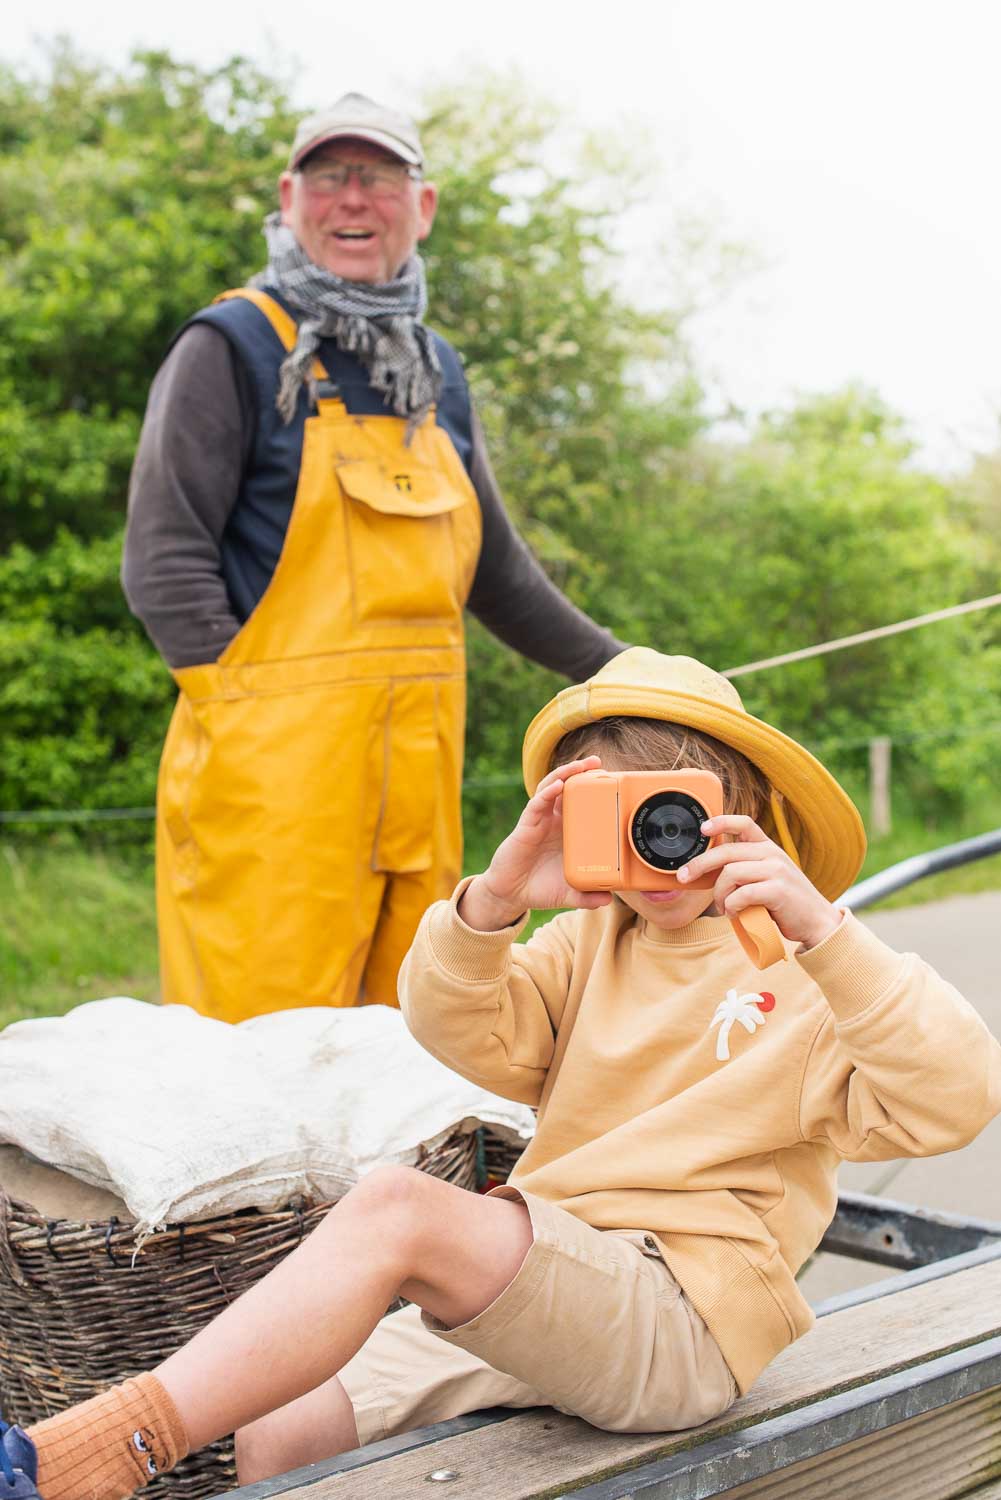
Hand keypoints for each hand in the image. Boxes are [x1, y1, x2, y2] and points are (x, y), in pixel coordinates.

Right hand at [459, 758, 613, 931]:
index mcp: (568, 832)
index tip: (614, 781)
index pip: (583, 804)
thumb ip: (587, 896)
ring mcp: (540, 821)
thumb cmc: (540, 888)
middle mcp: (554, 821)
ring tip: (580, 765)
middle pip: (568, 788)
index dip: (595, 791)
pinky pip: (537, 803)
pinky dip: (547, 792)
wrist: (511, 896)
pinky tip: (558, 785)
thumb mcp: (569, 893)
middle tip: (599, 763)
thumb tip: (608, 899)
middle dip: (581, 772)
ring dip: (565, 773)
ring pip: (552, 788)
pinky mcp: (526, 825)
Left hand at [677, 815, 841, 950]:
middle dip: (699, 864)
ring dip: (719, 894)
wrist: (817, 922)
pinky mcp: (778, 890)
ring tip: (723, 907)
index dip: (721, 822)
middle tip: (684, 876)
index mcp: (769, 848)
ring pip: (730, 874)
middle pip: (726, 852)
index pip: (744, 823)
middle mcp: (773, 854)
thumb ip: (746, 869)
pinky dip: (732, 907)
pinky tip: (734, 914)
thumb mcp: (768, 877)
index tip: (702, 828)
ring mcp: (777, 871)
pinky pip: (741, 894)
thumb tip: (709, 870)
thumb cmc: (785, 903)